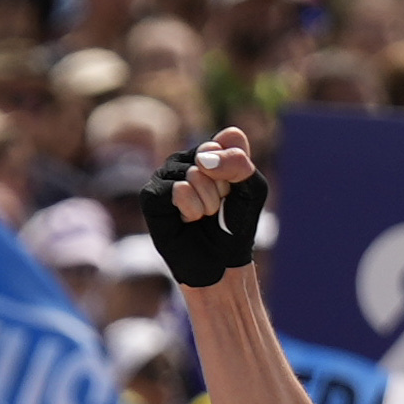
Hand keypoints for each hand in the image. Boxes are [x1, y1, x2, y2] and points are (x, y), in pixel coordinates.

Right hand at [146, 129, 273, 289]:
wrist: (220, 262)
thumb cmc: (235, 224)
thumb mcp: (252, 189)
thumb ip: (239, 163)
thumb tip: (202, 160)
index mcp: (209, 150)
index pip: (229, 140)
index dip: (238, 170)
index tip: (235, 191)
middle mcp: (185, 158)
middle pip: (209, 155)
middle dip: (221, 188)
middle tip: (218, 207)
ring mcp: (165, 175)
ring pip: (194, 174)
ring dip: (207, 202)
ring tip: (203, 215)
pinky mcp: (151, 194)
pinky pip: (178, 189)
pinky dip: (191, 209)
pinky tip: (187, 220)